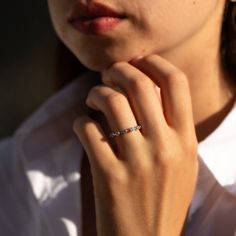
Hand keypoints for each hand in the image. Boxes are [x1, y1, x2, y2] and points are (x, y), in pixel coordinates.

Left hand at [73, 55, 198, 235]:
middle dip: (119, 70)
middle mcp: (165, 147)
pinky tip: (84, 126)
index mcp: (186, 141)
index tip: (138, 62)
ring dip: (96, 93)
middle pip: (139, 85)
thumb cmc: (163, 198)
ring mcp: (136, 162)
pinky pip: (88, 130)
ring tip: (92, 99)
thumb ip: (171, 126)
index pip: (176, 83)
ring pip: (110, 102)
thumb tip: (148, 89)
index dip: (155, 63)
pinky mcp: (108, 176)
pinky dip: (81, 122)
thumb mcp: (181, 162)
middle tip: (108, 74)